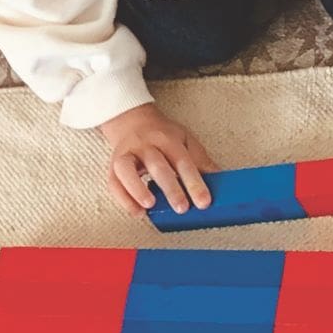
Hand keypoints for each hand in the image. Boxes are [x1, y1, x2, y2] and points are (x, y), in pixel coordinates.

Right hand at [98, 103, 218, 216]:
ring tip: (150, 205)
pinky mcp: (113, 166)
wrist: (132, 121)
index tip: (204, 201)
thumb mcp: (185, 140)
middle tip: (182, 208)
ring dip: (138, 189)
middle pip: (156, 165)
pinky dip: (123, 199)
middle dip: (170, 188)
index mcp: (166, 139)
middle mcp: (145, 145)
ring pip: (127, 170)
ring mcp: (126, 154)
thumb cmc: (161, 134)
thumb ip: (200, 160)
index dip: (194, 182)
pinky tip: (137, 211)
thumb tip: (220, 180)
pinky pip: (113, 182)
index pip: (182, 161)